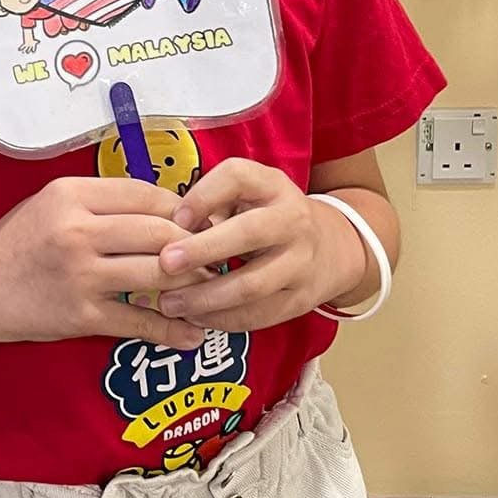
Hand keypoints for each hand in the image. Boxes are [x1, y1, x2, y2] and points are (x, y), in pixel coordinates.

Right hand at [0, 177, 216, 351]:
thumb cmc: (15, 242)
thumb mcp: (50, 204)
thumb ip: (102, 202)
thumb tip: (166, 208)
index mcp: (71, 194)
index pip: (147, 194)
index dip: (183, 208)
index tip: (201, 221)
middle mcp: (77, 229)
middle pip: (161, 231)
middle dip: (198, 246)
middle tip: (217, 257)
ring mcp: (79, 274)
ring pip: (158, 274)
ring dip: (193, 285)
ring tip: (210, 291)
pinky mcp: (79, 315)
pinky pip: (139, 322)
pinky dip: (172, 331)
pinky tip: (192, 335)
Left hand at [149, 160, 367, 329]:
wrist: (332, 246)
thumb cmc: (269, 214)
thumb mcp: (249, 193)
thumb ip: (212, 202)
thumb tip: (169, 227)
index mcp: (273, 185)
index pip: (237, 177)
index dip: (203, 196)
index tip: (174, 218)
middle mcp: (293, 220)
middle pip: (248, 233)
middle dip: (203, 249)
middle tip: (165, 263)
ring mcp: (301, 262)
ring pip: (253, 285)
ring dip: (207, 297)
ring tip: (169, 303)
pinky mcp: (301, 299)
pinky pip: (259, 315)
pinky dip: (224, 319)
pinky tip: (196, 317)